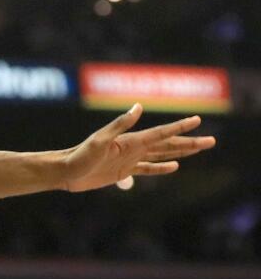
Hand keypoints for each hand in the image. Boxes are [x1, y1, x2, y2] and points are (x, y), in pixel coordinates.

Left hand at [60, 105, 215, 191]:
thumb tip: (138, 106)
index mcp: (131, 140)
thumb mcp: (100, 140)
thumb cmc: (80, 155)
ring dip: (181, 152)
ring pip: (162, 155)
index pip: (161, 133)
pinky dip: (162, 168)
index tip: (197, 119)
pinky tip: (174, 166)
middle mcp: (133, 147)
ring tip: (199, 148)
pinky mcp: (124, 171)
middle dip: (190, 142)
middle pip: (168, 144)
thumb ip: (119, 124)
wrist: (65, 171)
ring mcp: (130, 159)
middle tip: (212, 140)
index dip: (180, 127)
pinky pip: (148, 169)